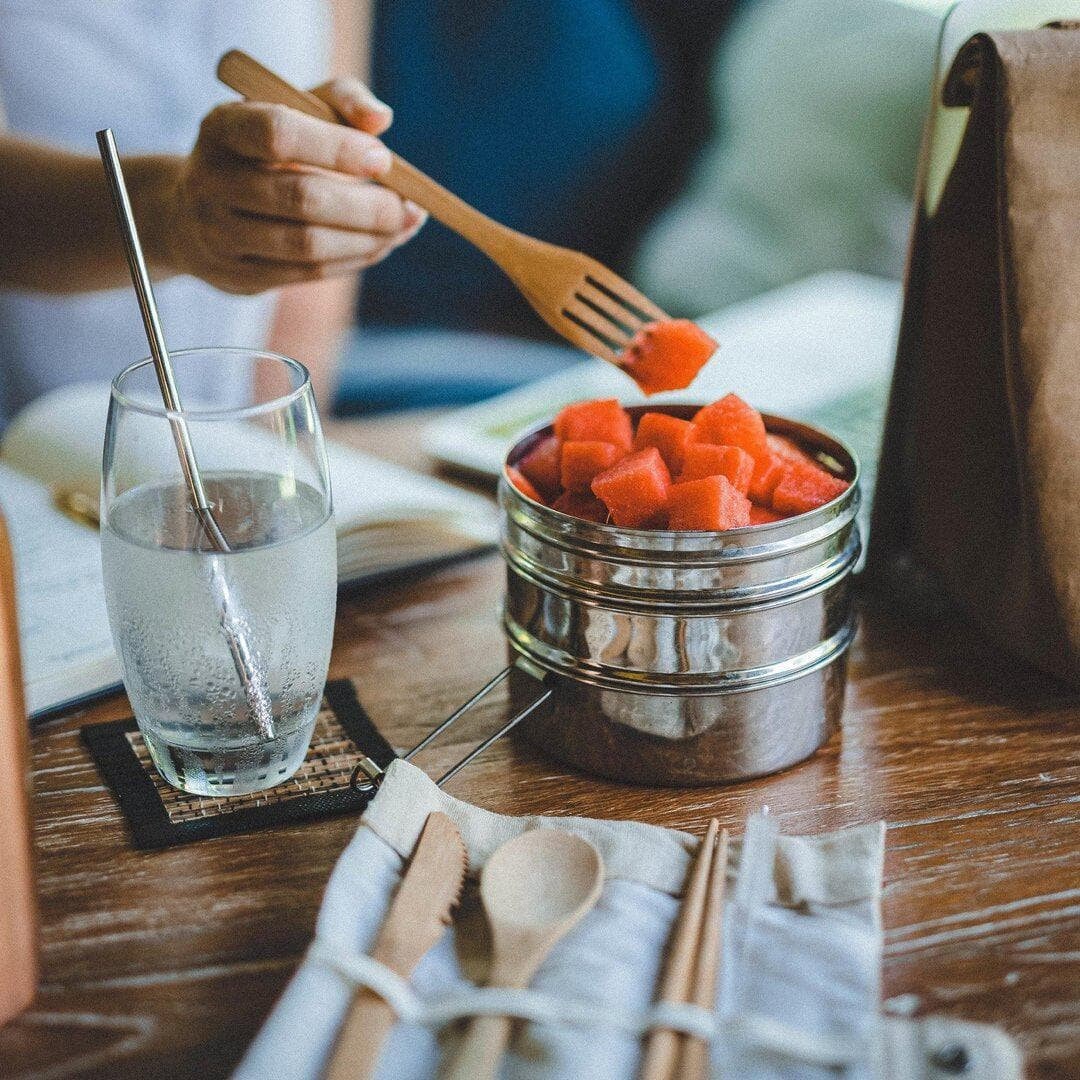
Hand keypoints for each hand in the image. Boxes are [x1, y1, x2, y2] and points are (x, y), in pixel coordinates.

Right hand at [156, 78, 424, 293]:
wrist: (197, 212)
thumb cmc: (263, 151)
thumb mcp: (292, 109)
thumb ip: (340, 100)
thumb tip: (381, 119)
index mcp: (224, 128)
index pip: (277, 133)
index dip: (335, 148)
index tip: (383, 159)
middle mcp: (213, 181)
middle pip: (300, 198)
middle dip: (367, 207)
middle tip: (409, 207)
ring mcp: (220, 234)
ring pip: (308, 244)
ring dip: (368, 239)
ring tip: (402, 227)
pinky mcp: (239, 275)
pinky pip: (308, 273)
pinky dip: (353, 259)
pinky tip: (380, 245)